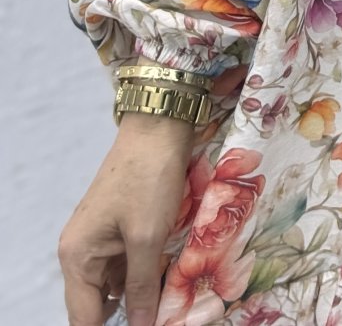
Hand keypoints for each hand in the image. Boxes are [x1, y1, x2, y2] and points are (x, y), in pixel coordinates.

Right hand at [58, 113, 194, 325]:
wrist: (158, 128)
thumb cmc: (149, 178)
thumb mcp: (148, 237)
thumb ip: (141, 287)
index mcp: (77, 257)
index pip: (84, 319)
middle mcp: (81, 251)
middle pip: (99, 304)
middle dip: (129, 314)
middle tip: (162, 317)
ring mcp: (100, 238)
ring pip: (117, 285)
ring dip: (141, 295)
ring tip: (170, 303)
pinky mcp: (120, 227)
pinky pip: (128, 264)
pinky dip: (147, 273)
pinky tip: (170, 278)